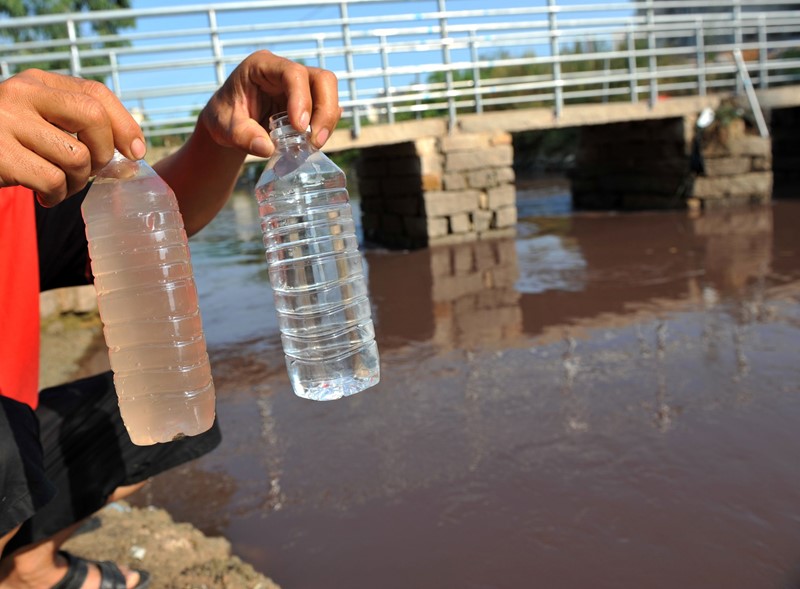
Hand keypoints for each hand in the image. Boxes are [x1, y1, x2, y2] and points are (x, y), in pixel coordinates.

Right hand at [0, 69, 145, 205]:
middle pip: (93, 118)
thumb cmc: (9, 146)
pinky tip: (44, 196)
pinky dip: (57, 196)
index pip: (96, 93)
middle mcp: (21, 93)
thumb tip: (134, 153)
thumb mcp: (40, 123)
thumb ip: (76, 126)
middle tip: (91, 171)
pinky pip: (53, 180)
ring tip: (60, 185)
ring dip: (77, 182)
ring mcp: (6, 121)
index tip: (137, 152)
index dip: (125, 124)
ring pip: (77, 156)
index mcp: (37, 82)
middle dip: (104, 153)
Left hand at [199, 50, 340, 157]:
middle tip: (315, 141)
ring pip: (328, 93)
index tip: (300, 127)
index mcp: (263, 66)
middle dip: (325, 110)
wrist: (227, 122)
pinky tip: (312, 142)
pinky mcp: (308, 101)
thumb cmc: (224, 117)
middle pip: (322, 79)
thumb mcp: (224, 127)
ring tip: (313, 145)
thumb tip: (267, 148)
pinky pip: (327, 109)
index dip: (302, 99)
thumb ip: (243, 136)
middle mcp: (285, 71)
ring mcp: (300, 85)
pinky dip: (324, 126)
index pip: (293, 73)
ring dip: (327, 120)